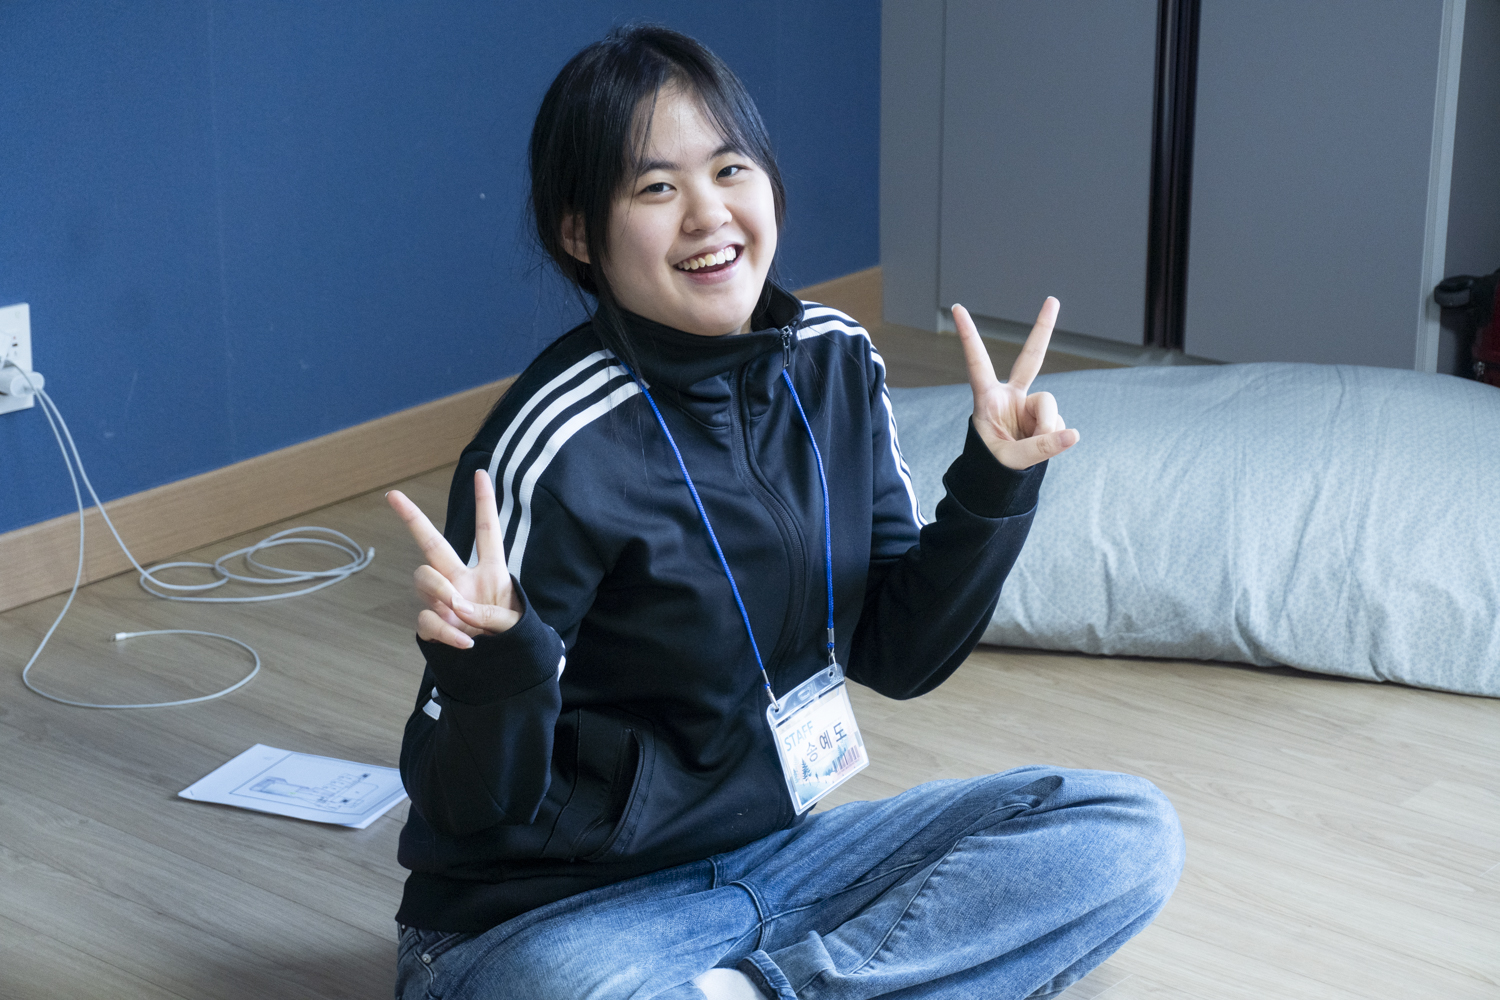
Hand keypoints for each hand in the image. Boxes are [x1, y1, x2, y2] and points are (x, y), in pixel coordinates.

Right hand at [386, 470, 521, 647]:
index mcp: (492, 572)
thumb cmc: (514, 638)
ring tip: (462, 616)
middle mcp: (462, 580)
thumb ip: (489, 614)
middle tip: (393, 495)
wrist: (505, 669)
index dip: (484, 502)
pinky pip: (426, 618)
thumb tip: (456, 608)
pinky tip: (464, 643)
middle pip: (433, 544)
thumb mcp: (514, 624)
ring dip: (440, 592)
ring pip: (423, 578)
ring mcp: (444, 601)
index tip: (482, 473)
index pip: (487, 531)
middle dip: (413, 518)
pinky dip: (443, 630)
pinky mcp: (433, 623)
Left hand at [954, 298, 1079, 469]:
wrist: (1002, 477)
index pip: (978, 363)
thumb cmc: (994, 466)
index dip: (969, 336)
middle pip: (1031, 357)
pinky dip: (1055, 438)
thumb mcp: (1010, 460)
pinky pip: (1060, 424)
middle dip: (1043, 328)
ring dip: (1047, 429)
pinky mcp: (1046, 416)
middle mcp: (1011, 395)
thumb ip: (1039, 448)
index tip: (957, 308)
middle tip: (1052, 300)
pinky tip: (1042, 445)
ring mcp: (1030, 404)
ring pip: (1050, 407)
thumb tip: (1073, 435)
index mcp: (988, 399)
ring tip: (1032, 446)